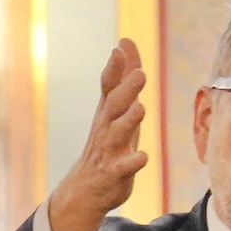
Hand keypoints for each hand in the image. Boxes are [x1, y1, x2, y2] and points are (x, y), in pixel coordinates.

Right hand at [45, 40, 149, 230]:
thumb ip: (123, 77)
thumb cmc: (107, 143)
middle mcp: (105, 128)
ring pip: (117, 133)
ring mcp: (108, 150)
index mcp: (108, 112)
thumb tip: (125, 42)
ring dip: (128, 121)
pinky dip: (132, 162)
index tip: (121, 48)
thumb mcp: (116, 109)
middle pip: (114, 105)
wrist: (87, 189)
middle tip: (140, 74)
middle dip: (126, 89)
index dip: (114, 68)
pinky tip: (143, 157)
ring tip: (140, 108)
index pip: (109, 86)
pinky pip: (123, 167)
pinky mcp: (113, 174)